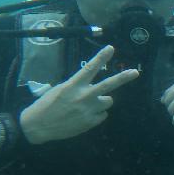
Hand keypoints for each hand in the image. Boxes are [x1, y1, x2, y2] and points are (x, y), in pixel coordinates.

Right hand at [19, 45, 138, 144]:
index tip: (111, 48)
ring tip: (88, 105)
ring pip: (108, 101)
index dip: (101, 57)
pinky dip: (97, 114)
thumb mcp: (60, 89)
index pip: (90, 68)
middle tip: (135, 72)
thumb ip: (78, 86)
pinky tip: (84, 116)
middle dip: (123, 77)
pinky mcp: (91, 122)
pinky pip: (103, 115)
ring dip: (102, 101)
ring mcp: (89, 110)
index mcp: (73, 85)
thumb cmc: (46, 105)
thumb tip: (92, 86)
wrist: (38, 126)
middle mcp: (83, 96)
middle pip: (108, 85)